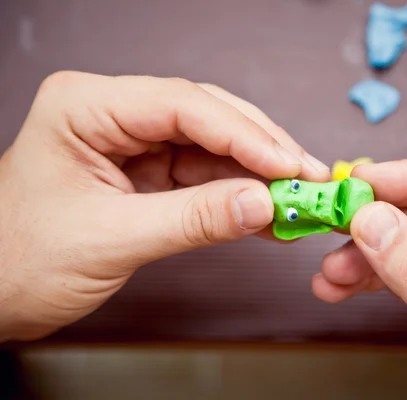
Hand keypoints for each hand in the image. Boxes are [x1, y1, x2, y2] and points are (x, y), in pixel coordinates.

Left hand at [0, 71, 329, 341]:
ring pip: (215, 148)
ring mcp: (136, 144)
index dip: (243, 133)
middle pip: (207, 118)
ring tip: (298, 200)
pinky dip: (240, 197)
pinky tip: (269, 213)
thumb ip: (192, 219)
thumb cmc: (19, 260)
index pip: (180, 104)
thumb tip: (262, 203)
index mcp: (86, 107)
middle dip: (261, 150)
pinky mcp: (151, 174)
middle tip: (307, 178)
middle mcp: (115, 115)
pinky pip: (207, 177)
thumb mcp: (111, 238)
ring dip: (258, 176)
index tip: (288, 164)